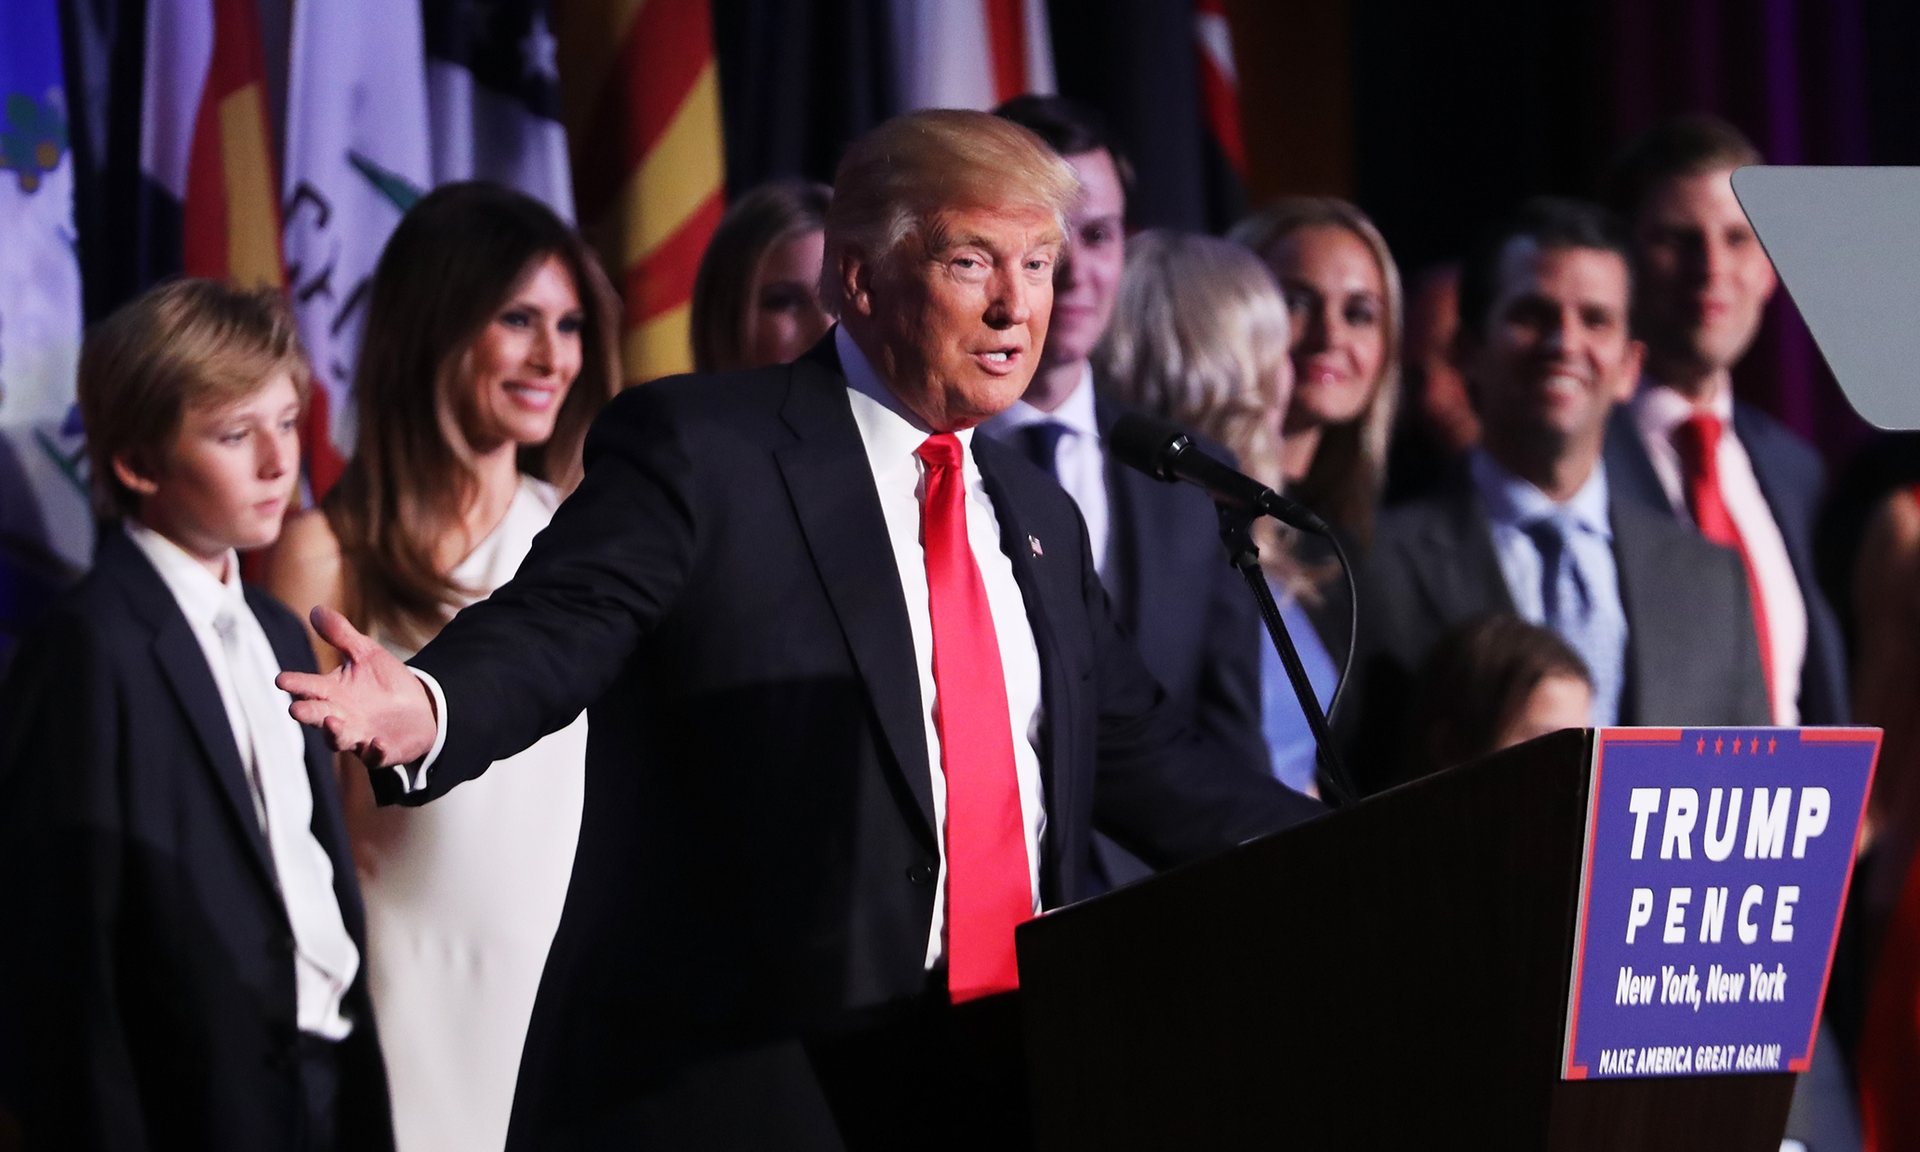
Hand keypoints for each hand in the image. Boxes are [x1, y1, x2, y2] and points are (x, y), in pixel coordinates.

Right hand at [277, 606, 437, 769]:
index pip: (309, 686)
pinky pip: (374, 755)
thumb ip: (341, 635)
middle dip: (307, 713)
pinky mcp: (380, 751)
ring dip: (335, 733)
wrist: (420, 708)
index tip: (281, 679)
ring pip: (339, 739)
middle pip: (317, 716)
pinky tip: (376, 743)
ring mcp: (359, 736)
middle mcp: (340, 716)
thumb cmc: (385, 681)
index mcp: (332, 692)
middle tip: (295, 709)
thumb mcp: (366, 654)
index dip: (296, 683)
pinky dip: (374, 751)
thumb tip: (315, 610)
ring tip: (332, 723)